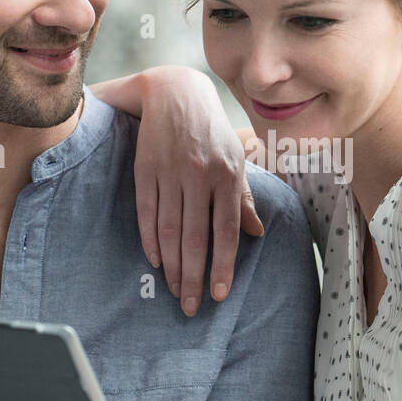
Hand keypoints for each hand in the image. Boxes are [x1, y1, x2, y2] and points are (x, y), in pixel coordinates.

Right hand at [133, 67, 263, 315]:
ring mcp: (171, 174)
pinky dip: (151, 239)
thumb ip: (244, 197)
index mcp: (227, 175)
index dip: (222, 265)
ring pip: (171, 230)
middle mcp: (200, 176)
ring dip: (172, 265)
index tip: (217, 294)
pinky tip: (155, 261)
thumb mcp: (236, 158)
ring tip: (173, 291)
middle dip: (193, 276)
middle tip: (189, 307)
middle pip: (196, 237)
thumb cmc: (212, 132)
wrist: (174, 94)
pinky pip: (148, 213)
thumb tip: (255, 234)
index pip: (226, 231)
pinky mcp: (146, 171)